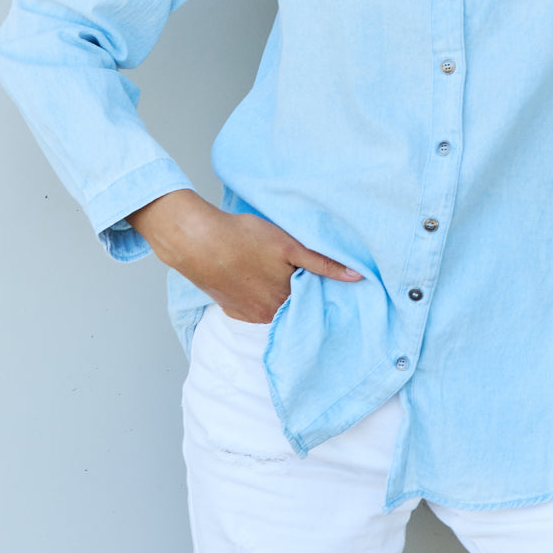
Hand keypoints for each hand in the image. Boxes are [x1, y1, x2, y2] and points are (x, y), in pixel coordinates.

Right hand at [127, 189, 361, 322]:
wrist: (196, 241)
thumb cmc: (243, 238)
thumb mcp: (289, 246)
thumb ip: (322, 263)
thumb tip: (356, 277)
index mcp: (286, 301)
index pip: (314, 303)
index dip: (322, 292)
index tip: (329, 284)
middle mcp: (269, 314)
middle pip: (295, 308)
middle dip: (304, 296)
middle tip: (304, 277)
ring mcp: (248, 314)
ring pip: (275, 309)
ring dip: (281, 297)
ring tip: (278, 275)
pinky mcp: (232, 309)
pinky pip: (254, 309)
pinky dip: (260, 298)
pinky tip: (257, 280)